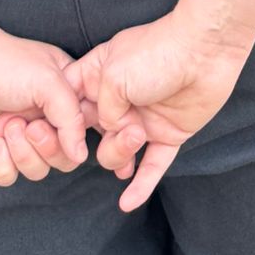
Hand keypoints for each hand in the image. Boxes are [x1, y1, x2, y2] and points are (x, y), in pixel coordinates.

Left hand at [0, 26, 88, 187]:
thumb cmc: (4, 61)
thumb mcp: (48, 82)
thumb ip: (71, 118)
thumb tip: (81, 154)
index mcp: (64, 97)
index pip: (84, 132)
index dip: (75, 138)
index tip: (57, 125)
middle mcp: (44, 118)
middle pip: (61, 159)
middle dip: (46, 148)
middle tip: (31, 127)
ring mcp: (18, 136)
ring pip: (36, 170)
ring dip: (22, 154)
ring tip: (8, 126)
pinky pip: (7, 175)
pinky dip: (1, 165)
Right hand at [65, 14, 251, 211]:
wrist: (205, 51)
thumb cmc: (157, 52)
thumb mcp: (113, 75)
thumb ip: (103, 110)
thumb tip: (108, 131)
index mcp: (99, 75)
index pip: (69, 102)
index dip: (60, 120)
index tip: (50, 133)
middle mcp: (118, 100)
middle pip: (89, 133)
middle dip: (86, 142)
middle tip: (98, 135)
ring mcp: (142, 118)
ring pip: (117, 153)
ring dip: (119, 152)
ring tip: (136, 134)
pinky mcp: (167, 134)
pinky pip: (151, 166)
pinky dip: (140, 186)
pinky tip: (127, 203)